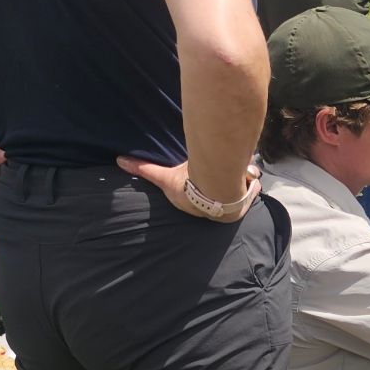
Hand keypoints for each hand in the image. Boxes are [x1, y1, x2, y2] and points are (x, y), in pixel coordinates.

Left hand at [118, 156, 260, 220]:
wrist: (219, 191)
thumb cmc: (191, 187)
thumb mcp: (164, 177)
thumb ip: (144, 169)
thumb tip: (119, 161)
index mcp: (192, 206)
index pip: (195, 196)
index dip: (197, 186)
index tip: (197, 179)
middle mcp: (212, 208)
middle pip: (217, 193)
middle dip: (218, 186)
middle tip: (217, 174)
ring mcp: (232, 204)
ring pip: (236, 190)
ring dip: (237, 182)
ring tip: (235, 171)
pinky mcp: (247, 198)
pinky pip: (250, 187)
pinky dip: (251, 182)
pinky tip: (249, 175)